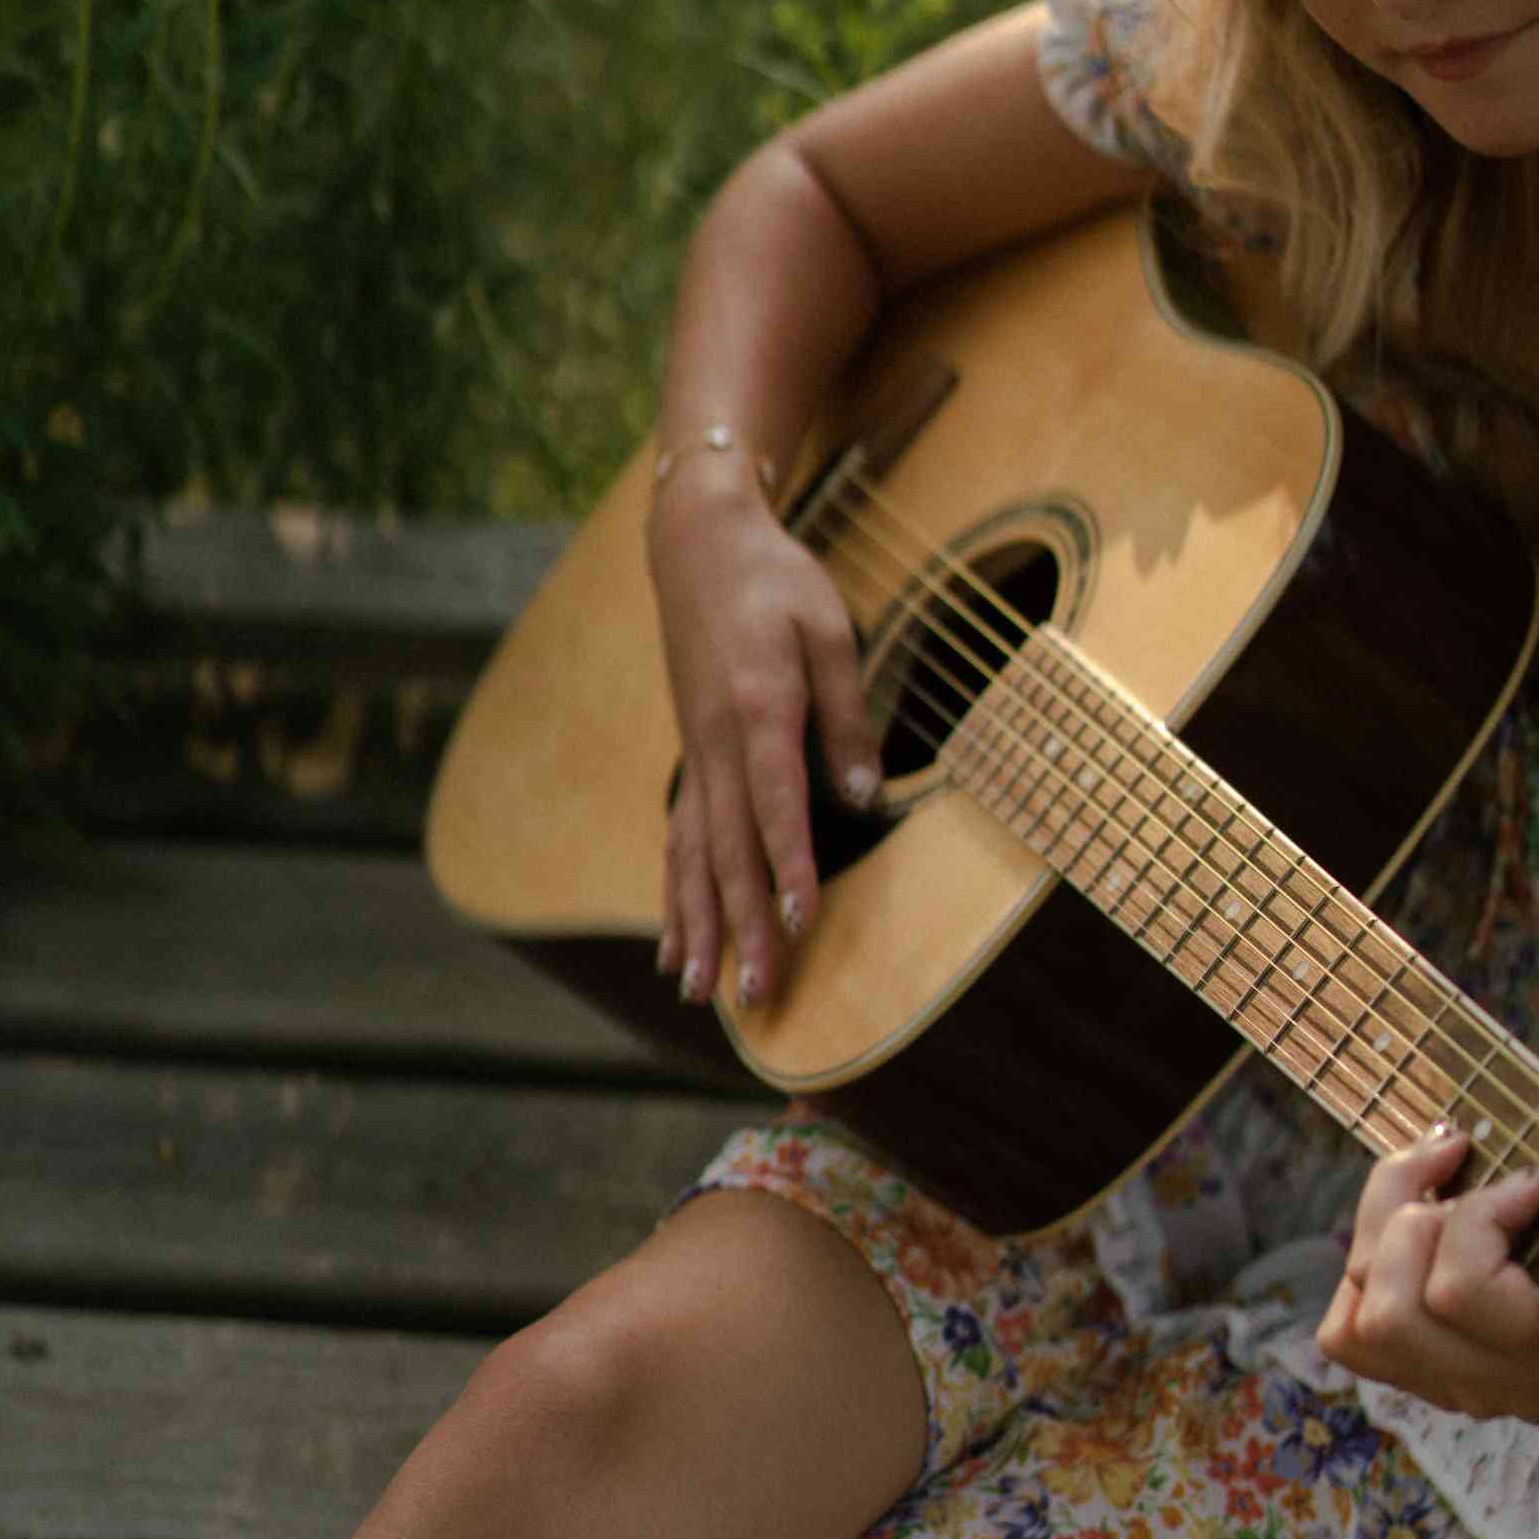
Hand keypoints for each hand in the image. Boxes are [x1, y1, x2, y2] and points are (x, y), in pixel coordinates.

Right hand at [648, 476, 880, 1009]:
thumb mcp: (829, 631)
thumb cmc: (776, 581)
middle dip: (742, 925)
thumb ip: (845, 716)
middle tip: (754, 994)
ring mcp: (695, 753)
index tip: (800, 923)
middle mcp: (716, 742)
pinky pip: (679, 839)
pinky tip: (673, 944)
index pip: (775, 802)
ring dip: (697, 925)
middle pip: (728, 848)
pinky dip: (675, 894)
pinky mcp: (691, 756)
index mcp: (758, 707)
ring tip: (700, 991)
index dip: (788, 866)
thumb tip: (865, 796)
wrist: (700, 544)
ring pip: (692, 855)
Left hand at [1315, 1101, 1538, 1422]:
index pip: (1465, 1292)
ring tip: (1428, 1180)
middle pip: (1394, 1309)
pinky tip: (1415, 1227)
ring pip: (1361, 1323)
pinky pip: (1348, 1335)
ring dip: (1381, 1233)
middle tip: (1457, 1160)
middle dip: (1411, 1215)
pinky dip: (1363, 1275)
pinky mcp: (1425, 1378)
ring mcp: (1459, 1388)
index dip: (1479, 1216)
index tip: (1530, 1179)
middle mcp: (1506, 1383)